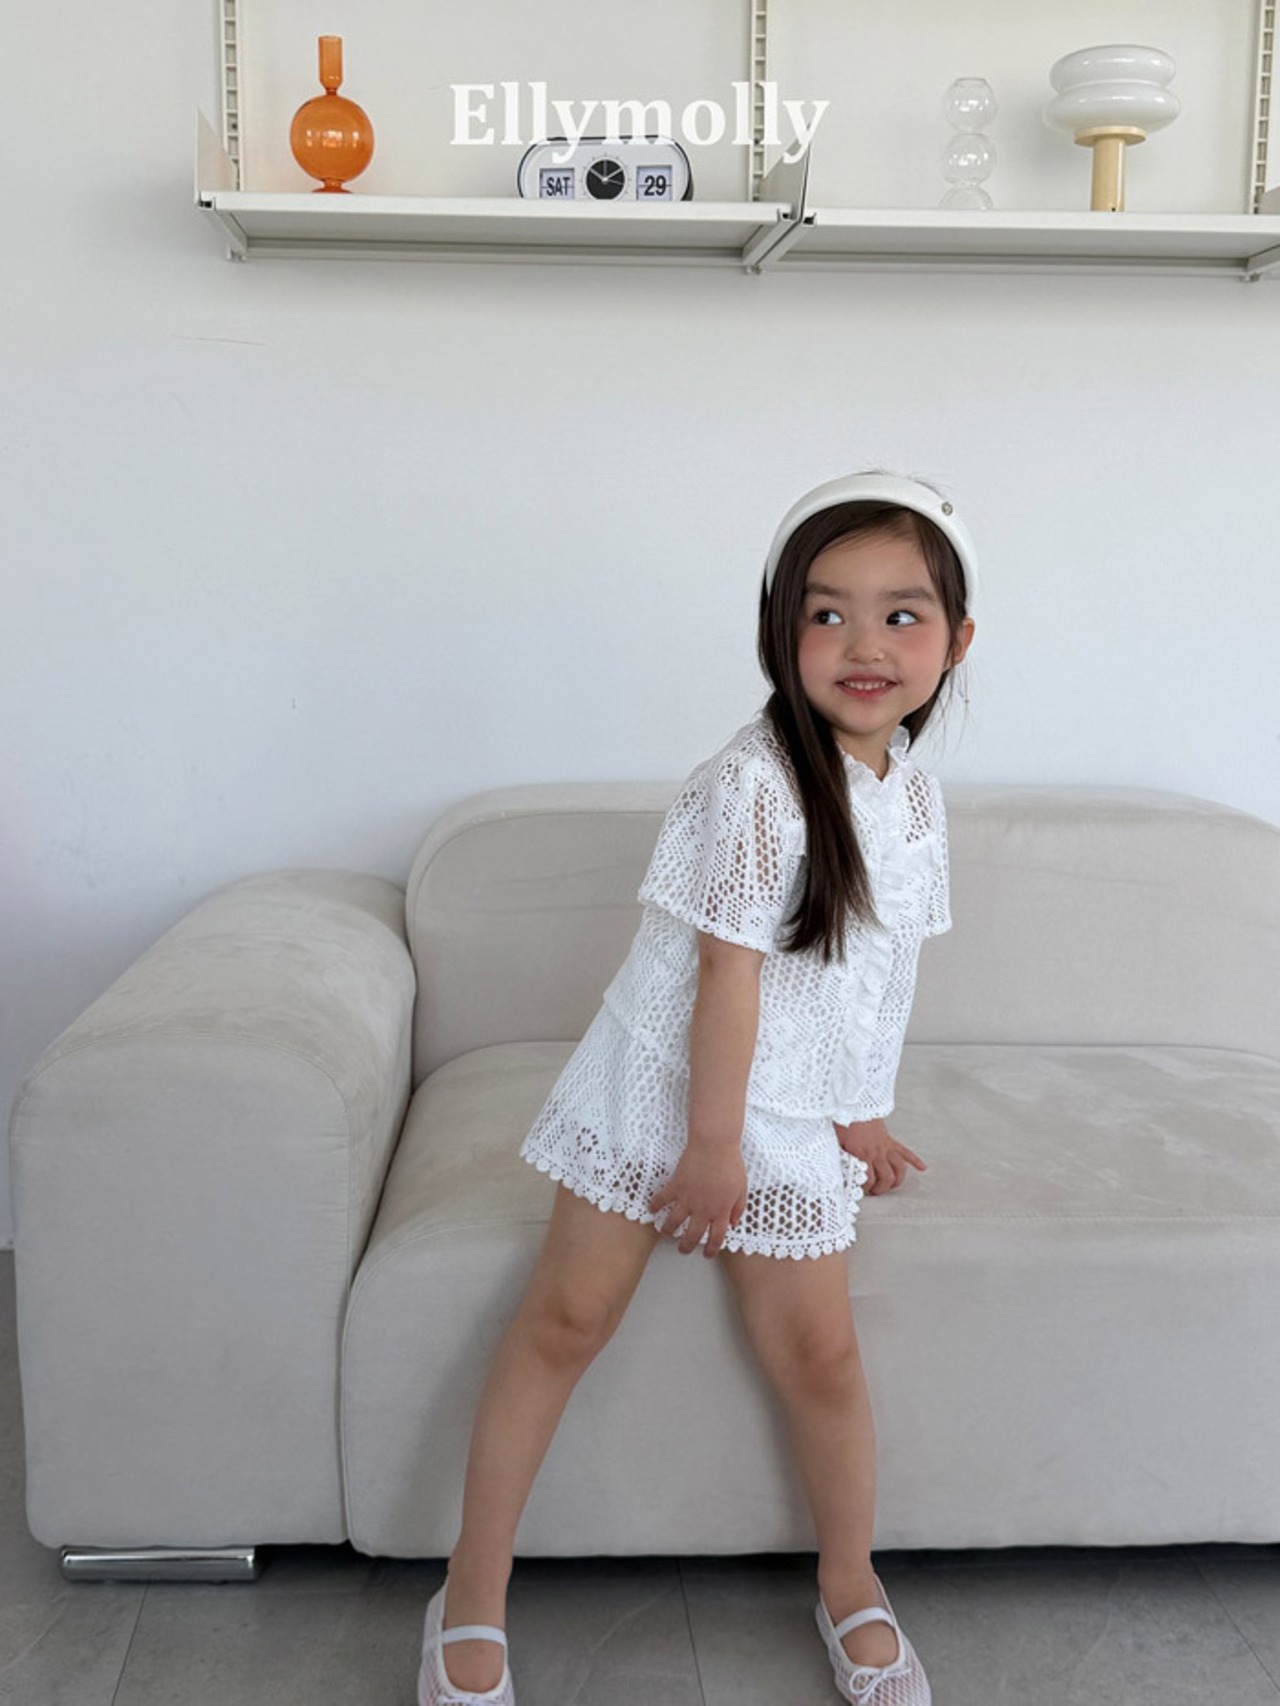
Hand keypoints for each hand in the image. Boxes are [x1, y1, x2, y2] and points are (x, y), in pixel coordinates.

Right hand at [648, 1143, 746, 1257]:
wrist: (715, 1144)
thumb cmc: (730, 1164)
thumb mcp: (741, 1189)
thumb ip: (738, 1208)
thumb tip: (733, 1224)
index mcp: (721, 1210)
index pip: (716, 1238)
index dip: (711, 1249)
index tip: (707, 1254)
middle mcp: (703, 1209)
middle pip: (692, 1235)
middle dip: (686, 1246)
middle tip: (683, 1250)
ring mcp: (688, 1198)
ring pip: (674, 1222)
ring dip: (668, 1230)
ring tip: (665, 1233)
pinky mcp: (676, 1185)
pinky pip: (662, 1199)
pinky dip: (655, 1205)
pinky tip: (652, 1208)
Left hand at [834, 1117, 925, 1195]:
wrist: (856, 1105)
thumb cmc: (844, 1121)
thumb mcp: (836, 1141)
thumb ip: (840, 1157)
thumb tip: (839, 1170)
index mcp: (862, 1154)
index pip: (869, 1179)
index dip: (866, 1187)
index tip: (861, 1189)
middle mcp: (876, 1152)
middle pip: (887, 1177)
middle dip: (881, 1188)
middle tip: (874, 1191)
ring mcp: (886, 1147)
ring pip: (899, 1169)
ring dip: (897, 1180)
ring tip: (891, 1186)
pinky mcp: (891, 1141)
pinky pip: (906, 1152)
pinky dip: (915, 1160)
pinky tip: (922, 1168)